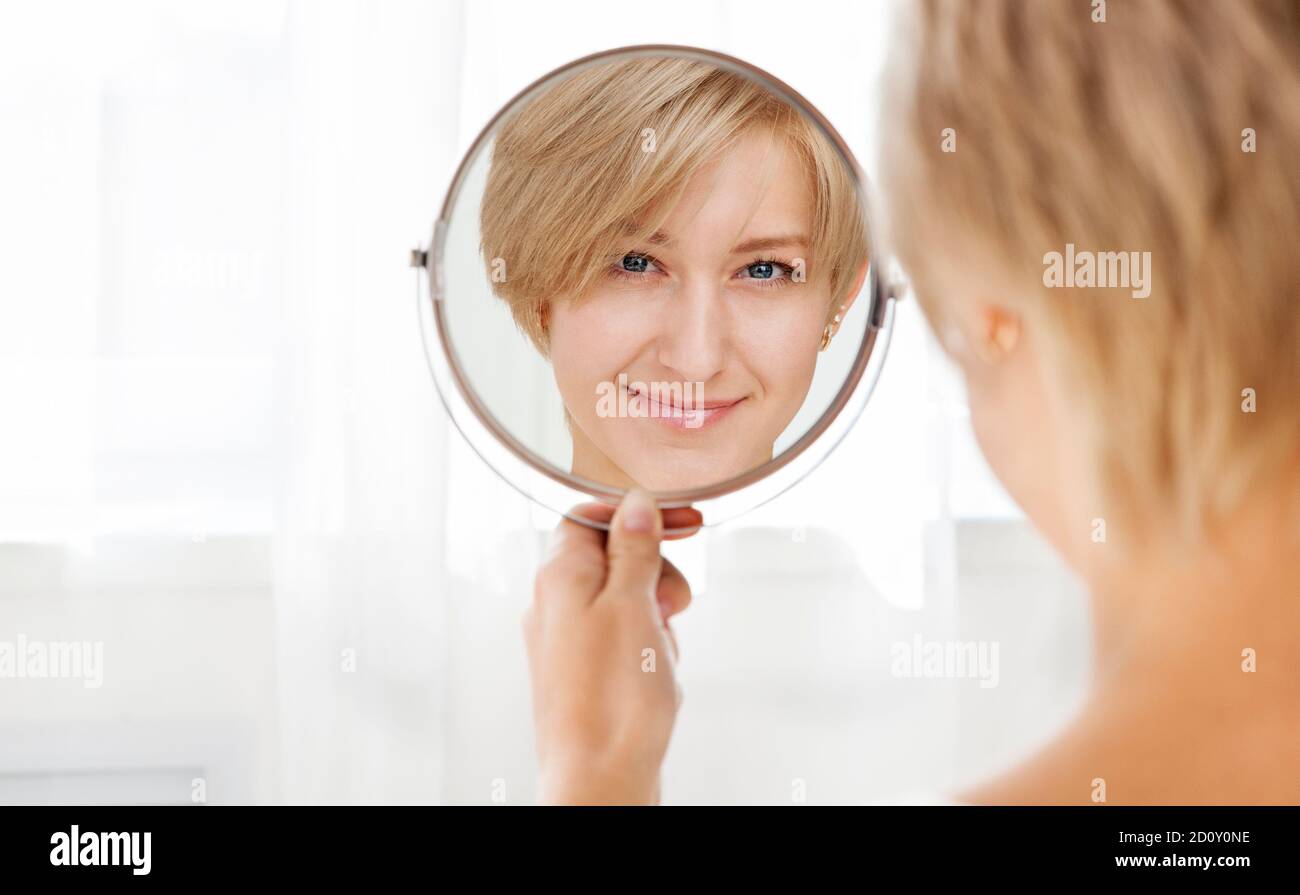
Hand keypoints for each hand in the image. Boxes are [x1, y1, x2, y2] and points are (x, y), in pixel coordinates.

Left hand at [523, 490, 701, 804]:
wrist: (600, 779)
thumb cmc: (613, 700)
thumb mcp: (633, 604)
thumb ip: (634, 549)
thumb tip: (635, 505)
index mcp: (559, 577)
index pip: (590, 515)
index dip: (637, 514)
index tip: (681, 522)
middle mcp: (554, 605)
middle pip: (614, 559)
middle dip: (655, 575)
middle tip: (672, 604)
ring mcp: (568, 642)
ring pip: (627, 602)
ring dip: (657, 618)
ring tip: (660, 653)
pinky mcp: (585, 674)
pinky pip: (626, 641)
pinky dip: (650, 649)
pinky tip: (656, 678)